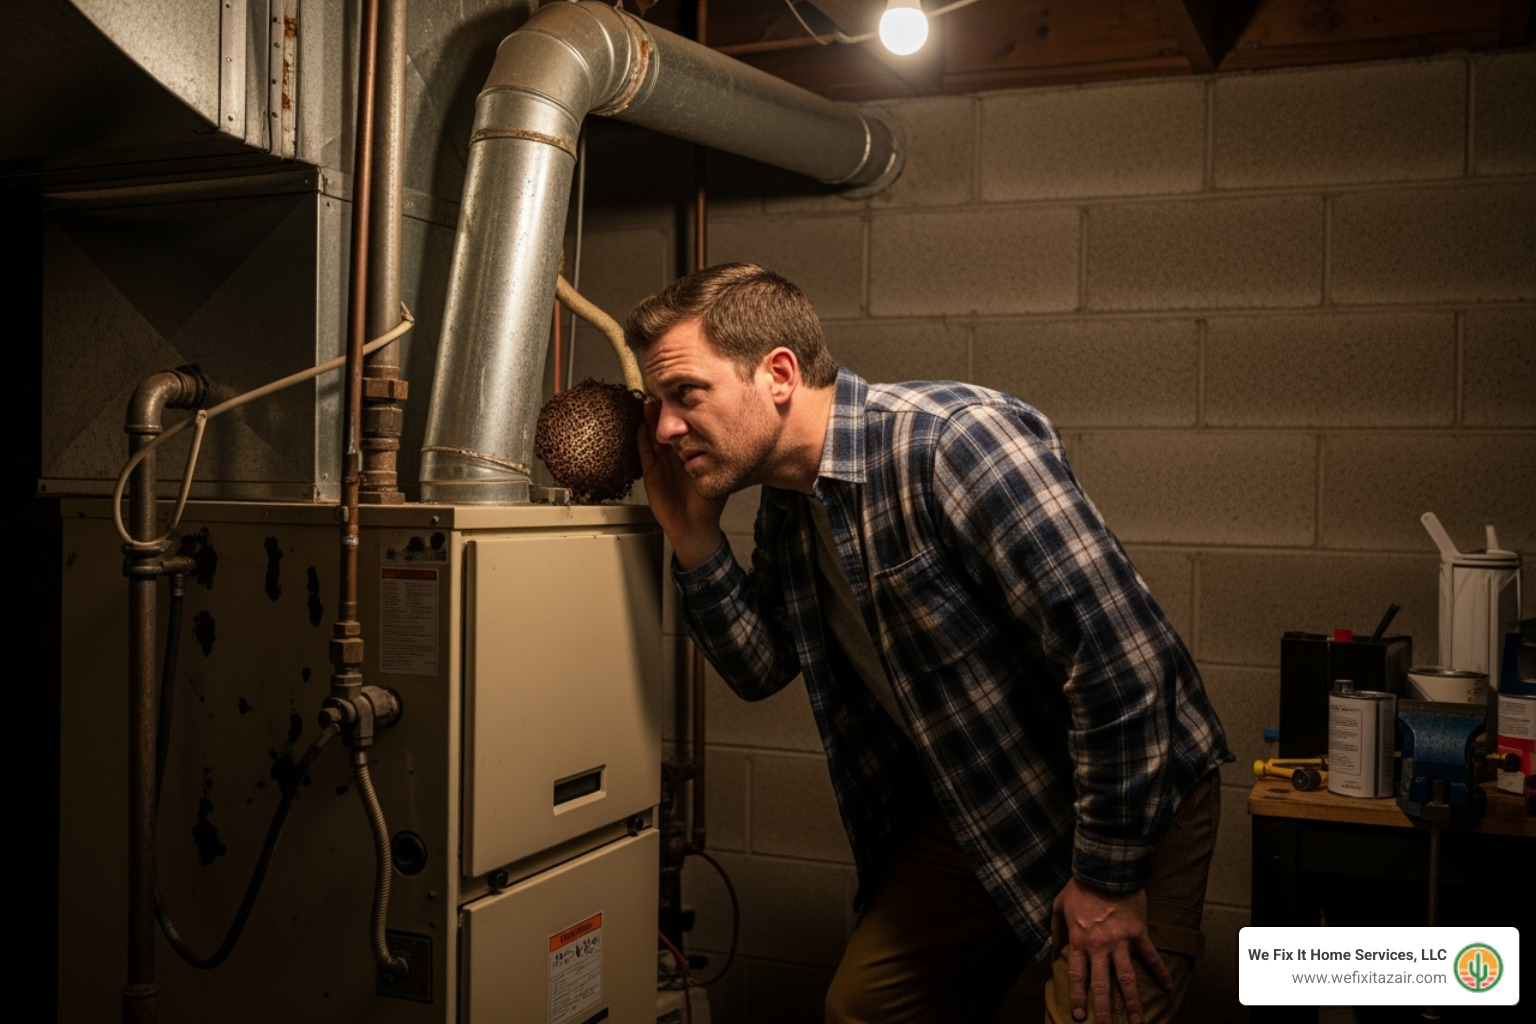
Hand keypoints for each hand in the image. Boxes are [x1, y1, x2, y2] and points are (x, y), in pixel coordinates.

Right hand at [637, 403, 725, 568]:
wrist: (693, 528)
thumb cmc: (708, 506)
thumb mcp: (715, 477)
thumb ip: (713, 458)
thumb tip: (721, 434)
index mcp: (694, 457)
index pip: (687, 431)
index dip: (683, 416)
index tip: (681, 399)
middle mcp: (678, 458)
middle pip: (668, 432)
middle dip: (664, 414)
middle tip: (660, 396)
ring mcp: (663, 465)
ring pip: (655, 439)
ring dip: (650, 423)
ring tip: (648, 405)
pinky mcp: (651, 475)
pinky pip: (645, 455)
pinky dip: (642, 441)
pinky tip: (640, 427)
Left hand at [1051, 878, 1170, 1023]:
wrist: (1106, 869)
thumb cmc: (1080, 887)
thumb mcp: (1059, 905)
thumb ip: (1056, 929)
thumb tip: (1054, 947)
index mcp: (1079, 941)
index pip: (1078, 976)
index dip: (1078, 997)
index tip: (1079, 1016)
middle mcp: (1100, 947)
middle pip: (1102, 985)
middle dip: (1103, 1009)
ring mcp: (1121, 942)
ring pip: (1127, 978)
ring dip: (1132, 1001)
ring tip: (1136, 1022)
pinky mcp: (1139, 934)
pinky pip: (1151, 957)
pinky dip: (1160, 972)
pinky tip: (1168, 988)